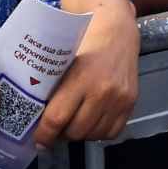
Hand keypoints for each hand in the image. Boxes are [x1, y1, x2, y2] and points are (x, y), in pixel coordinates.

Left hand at [32, 10, 139, 148]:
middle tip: (55, 127)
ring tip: (73, 123)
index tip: (38, 140)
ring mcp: (119, 98)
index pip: (57, 118)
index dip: (44, 134)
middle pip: (75, 131)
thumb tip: (36, 115)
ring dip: (81, 133)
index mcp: (81, 76)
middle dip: (61, 134)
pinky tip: (91, 121)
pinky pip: (112, 132)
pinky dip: (99, 131)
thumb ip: (52, 84)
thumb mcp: (63, 57)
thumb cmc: (84, 38)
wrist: (117, 28)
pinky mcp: (131, 102)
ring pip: (93, 135)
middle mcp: (103, 91)